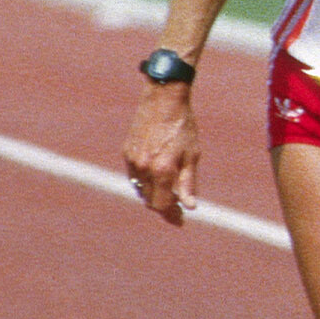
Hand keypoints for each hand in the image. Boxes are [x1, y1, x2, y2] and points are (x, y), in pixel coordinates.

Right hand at [124, 87, 199, 225]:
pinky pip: (134, 176)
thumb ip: (189, 183)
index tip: (180, 220)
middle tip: (177, 209)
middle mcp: (144, 168)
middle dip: (163, 207)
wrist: (163, 99)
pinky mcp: (127, 152)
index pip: (162, 205)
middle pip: (150, 201)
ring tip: (168, 195)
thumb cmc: (183, 126)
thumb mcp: (192, 155)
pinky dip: (144, 182)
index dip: (171, 215)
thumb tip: (189, 206)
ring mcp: (133, 160)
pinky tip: (156, 179)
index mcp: (163, 170)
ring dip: (153, 195)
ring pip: (141, 189)